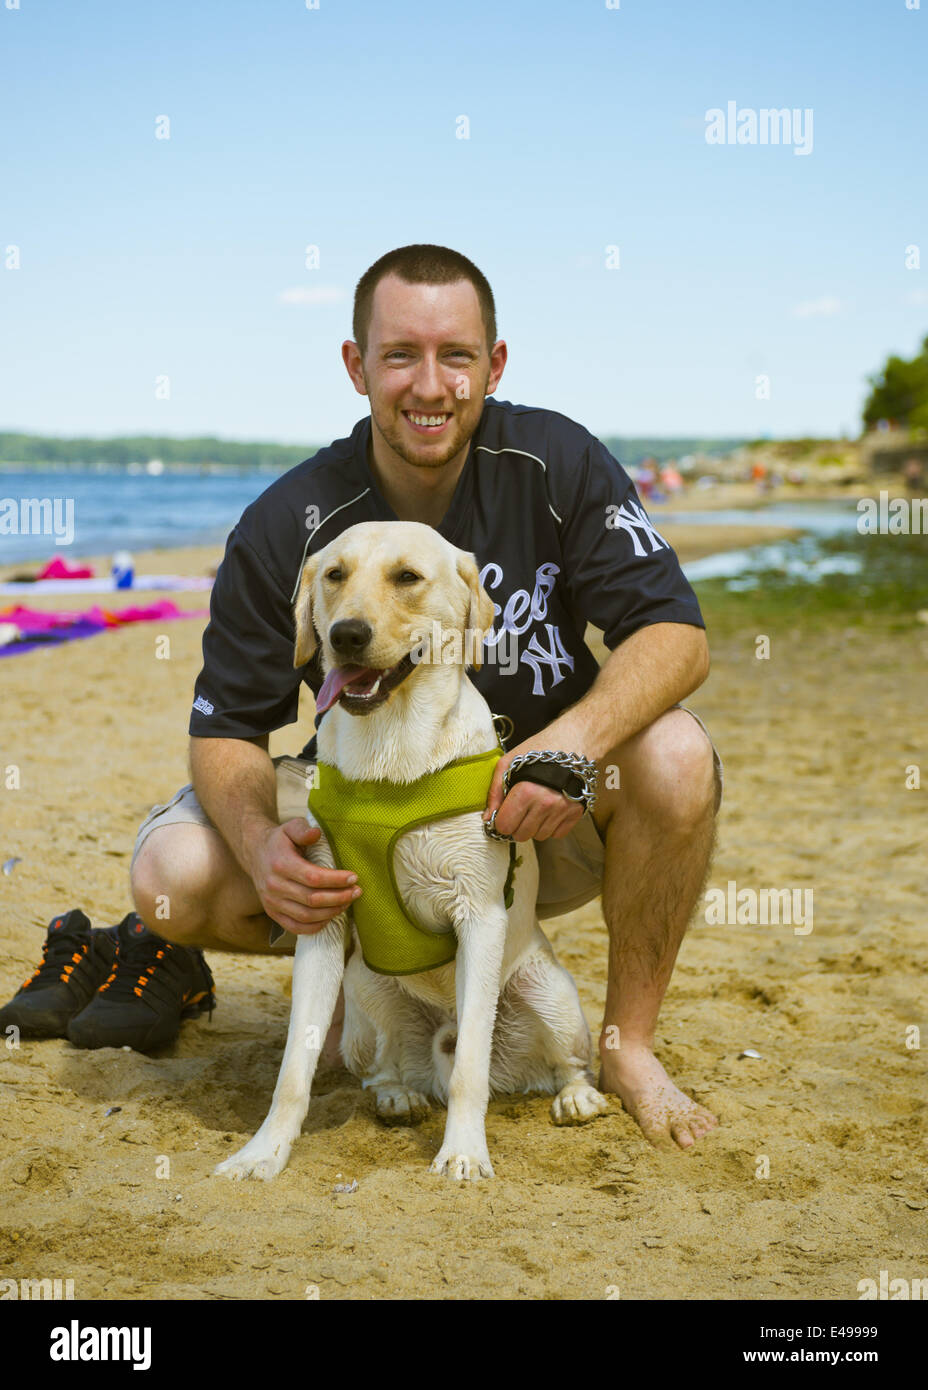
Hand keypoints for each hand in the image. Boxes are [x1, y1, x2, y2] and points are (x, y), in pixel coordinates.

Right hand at [247, 819, 360, 935]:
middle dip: (339, 897)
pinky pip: (295, 927)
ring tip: (348, 902)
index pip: (313, 878)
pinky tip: (330, 917)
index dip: (336, 880)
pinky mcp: (272, 913)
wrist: (254, 853)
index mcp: (280, 864)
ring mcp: (272, 902)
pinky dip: (315, 926)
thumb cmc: (279, 840)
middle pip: (312, 899)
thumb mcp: (290, 827)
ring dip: (331, 912)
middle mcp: (274, 886)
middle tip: (356, 891)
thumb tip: (316, 833)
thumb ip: (303, 829)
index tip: (354, 877)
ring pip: (306, 916)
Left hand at [482, 750, 584, 842]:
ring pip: (540, 836)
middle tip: (521, 809)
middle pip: (521, 835)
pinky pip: (558, 834)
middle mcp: (546, 803)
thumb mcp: (509, 762)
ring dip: (535, 826)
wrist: (575, 740)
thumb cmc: (541, 749)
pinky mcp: (577, 812)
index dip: (502, 820)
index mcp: (526, 791)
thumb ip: (495, 791)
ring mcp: (563, 809)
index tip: (506, 812)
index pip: (505, 826)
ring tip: (537, 806)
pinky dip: (552, 826)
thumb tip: (488, 817)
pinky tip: (550, 809)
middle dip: (517, 824)